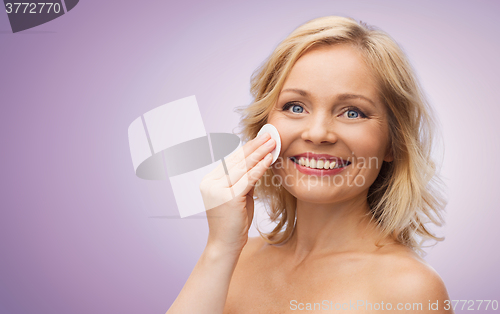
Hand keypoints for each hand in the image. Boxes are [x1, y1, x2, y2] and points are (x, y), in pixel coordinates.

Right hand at [199, 132, 275, 254]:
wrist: (225, 246)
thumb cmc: (233, 224)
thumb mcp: (239, 197)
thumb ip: (244, 181)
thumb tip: (258, 164)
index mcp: (210, 181)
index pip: (231, 160)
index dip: (248, 148)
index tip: (261, 138)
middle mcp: (210, 183)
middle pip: (237, 160)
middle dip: (255, 146)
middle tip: (269, 134)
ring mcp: (217, 190)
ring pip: (242, 167)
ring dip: (259, 153)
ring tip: (273, 142)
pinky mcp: (228, 198)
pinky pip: (247, 179)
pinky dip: (260, 168)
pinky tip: (269, 158)